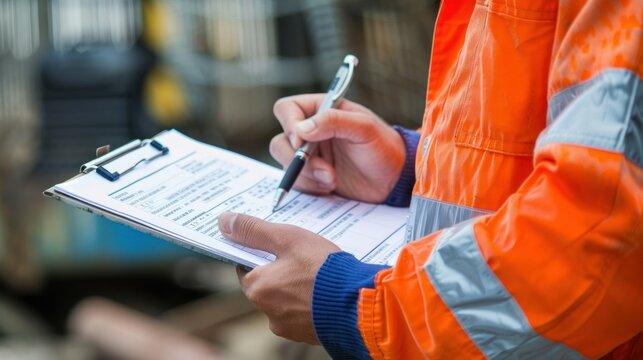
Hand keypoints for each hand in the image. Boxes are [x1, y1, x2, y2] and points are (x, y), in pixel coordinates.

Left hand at [218, 212, 339, 343]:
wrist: (358, 304)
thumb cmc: (323, 269)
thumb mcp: (287, 238)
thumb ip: (254, 230)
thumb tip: (224, 221)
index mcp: (257, 288)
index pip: (246, 266)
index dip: (261, 252)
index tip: (278, 246)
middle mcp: (267, 312)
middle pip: (268, 284)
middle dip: (282, 270)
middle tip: (303, 257)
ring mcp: (288, 327)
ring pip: (286, 300)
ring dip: (297, 288)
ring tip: (319, 274)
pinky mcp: (308, 335)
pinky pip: (303, 313)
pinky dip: (311, 303)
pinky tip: (326, 292)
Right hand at [271, 94, 404, 202]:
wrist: (394, 180)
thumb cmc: (384, 147)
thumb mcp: (364, 128)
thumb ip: (334, 121)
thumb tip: (301, 129)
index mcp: (321, 110)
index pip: (287, 109)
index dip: (289, 124)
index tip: (302, 142)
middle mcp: (311, 132)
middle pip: (281, 141)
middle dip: (299, 160)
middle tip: (326, 171)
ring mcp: (309, 156)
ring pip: (285, 164)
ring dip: (306, 176)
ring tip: (333, 181)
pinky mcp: (312, 177)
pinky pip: (297, 183)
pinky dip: (310, 188)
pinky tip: (331, 188)